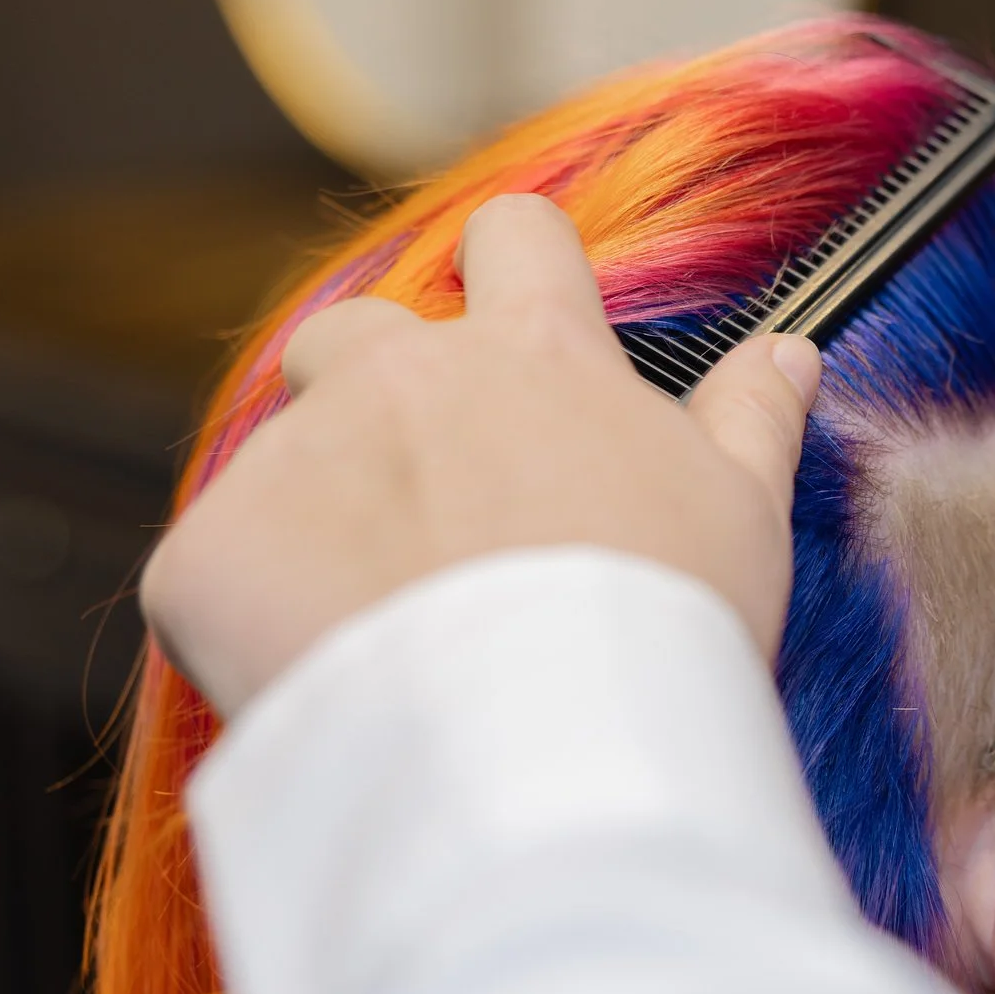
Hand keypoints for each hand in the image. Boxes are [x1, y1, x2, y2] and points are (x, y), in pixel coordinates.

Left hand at [141, 193, 821, 713]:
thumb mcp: (741, 515)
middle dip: (375, 391)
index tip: (512, 326)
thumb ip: (752, 418)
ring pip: (278, 449)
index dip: (512, 269)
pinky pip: (210, 565)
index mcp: (535, 354)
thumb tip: (787, 352)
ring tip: (375, 618)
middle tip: (428, 505)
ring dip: (313, 505)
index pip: (514, 235)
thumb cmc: (660, 632)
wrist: (533, 758)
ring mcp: (294, 457)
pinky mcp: (207, 553)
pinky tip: (319, 682)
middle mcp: (401, 375)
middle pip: (358, 328)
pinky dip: (247, 615)